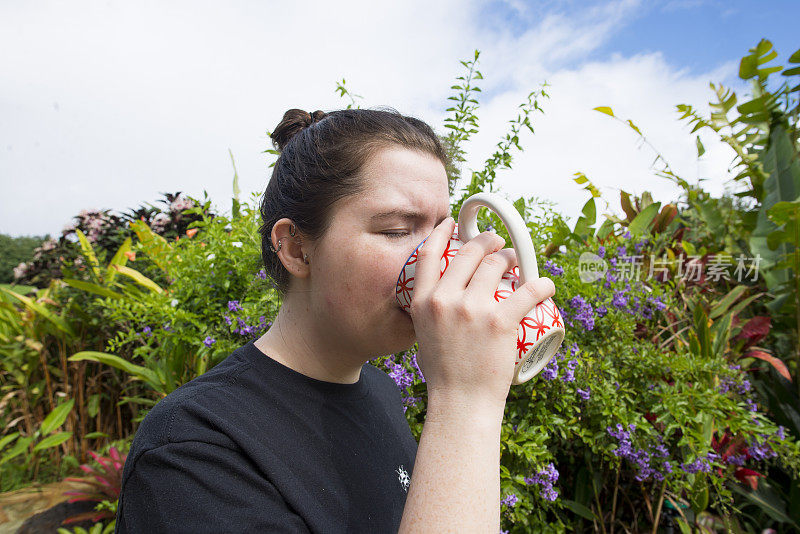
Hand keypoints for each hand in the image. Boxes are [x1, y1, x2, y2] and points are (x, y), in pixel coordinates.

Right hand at [409, 217, 555, 406]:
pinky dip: (542, 284)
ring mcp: (473, 309)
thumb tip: (443, 294)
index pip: (429, 254)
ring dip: (512, 258)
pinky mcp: (500, 321)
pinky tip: (546, 285)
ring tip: (518, 264)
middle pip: (470, 252)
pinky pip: (528, 290)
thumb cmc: (445, 373)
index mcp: (424, 301)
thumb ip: (430, 311)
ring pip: (498, 264)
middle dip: (488, 241)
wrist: (461, 403)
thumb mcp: (424, 334)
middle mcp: (445, 300)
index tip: (451, 223)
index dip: (442, 233)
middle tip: (498, 244)